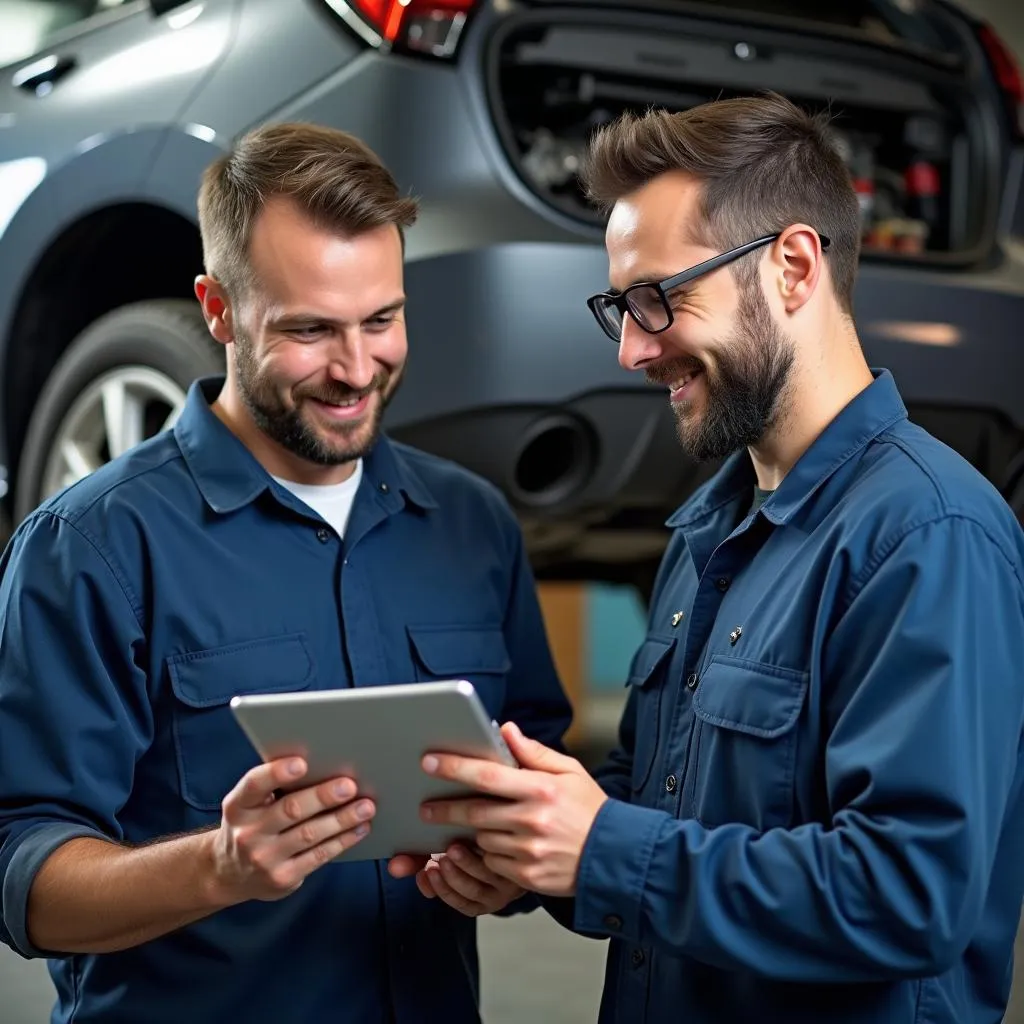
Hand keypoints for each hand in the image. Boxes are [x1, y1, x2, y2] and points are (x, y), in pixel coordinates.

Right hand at [209, 757, 374, 902]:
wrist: (231, 874)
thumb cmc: (251, 825)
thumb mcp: (249, 805)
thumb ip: (273, 787)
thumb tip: (321, 763)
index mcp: (238, 806)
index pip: (254, 785)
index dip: (277, 773)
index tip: (302, 763)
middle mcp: (247, 833)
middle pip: (290, 810)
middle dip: (323, 796)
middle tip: (350, 785)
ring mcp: (265, 859)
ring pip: (309, 834)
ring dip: (342, 819)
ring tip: (365, 806)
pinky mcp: (283, 878)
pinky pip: (318, 856)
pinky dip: (343, 840)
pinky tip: (359, 828)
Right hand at [389, 845, 524, 916]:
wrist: (510, 830)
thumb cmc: (469, 845)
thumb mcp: (443, 855)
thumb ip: (418, 860)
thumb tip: (393, 867)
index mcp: (472, 895)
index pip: (454, 899)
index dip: (439, 889)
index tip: (425, 873)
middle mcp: (491, 892)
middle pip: (470, 891)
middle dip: (451, 879)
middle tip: (439, 860)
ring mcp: (506, 880)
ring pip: (486, 879)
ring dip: (466, 867)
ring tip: (452, 849)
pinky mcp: (517, 864)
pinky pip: (500, 865)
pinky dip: (485, 856)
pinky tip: (474, 840)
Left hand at [418, 723, 607, 896]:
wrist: (614, 857)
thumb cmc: (590, 810)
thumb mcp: (569, 772)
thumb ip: (533, 752)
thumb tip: (505, 730)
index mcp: (541, 788)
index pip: (487, 775)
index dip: (455, 767)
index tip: (429, 761)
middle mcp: (532, 819)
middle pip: (474, 811)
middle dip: (444, 808)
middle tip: (425, 806)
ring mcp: (528, 850)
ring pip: (481, 838)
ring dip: (471, 832)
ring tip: (470, 826)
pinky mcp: (526, 876)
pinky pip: (492, 863)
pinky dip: (488, 854)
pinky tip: (496, 846)